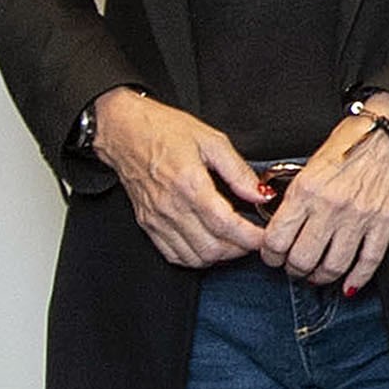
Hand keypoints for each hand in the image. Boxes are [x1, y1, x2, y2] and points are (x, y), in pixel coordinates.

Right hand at [88, 86, 271, 267]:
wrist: (123, 131)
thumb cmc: (163, 130)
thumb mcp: (211, 140)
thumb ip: (238, 171)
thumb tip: (259, 194)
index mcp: (189, 183)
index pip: (226, 225)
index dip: (251, 237)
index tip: (265, 236)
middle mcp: (172, 206)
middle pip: (213, 248)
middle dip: (240, 248)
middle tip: (252, 237)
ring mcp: (158, 219)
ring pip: (196, 258)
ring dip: (220, 255)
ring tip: (233, 241)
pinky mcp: (148, 224)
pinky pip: (175, 256)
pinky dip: (196, 257)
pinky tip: (208, 243)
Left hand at [250, 103, 388, 291]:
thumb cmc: (350, 143)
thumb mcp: (308, 164)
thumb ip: (294, 196)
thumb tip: (281, 224)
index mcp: (307, 189)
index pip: (277, 239)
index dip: (270, 255)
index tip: (272, 256)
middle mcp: (331, 206)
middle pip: (302, 259)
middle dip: (294, 269)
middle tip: (294, 267)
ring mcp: (359, 217)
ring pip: (333, 266)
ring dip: (321, 277)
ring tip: (317, 275)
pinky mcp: (384, 223)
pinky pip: (368, 262)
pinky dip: (356, 279)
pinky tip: (348, 285)